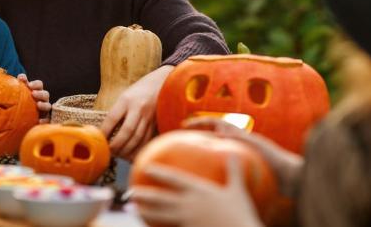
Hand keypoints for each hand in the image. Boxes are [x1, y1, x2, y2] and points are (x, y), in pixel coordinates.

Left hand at [18, 74, 50, 117]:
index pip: (39, 85)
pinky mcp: (44, 120)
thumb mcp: (18, 95)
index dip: (35, 84)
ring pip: (48, 106)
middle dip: (40, 93)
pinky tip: (39, 121)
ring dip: (44, 105)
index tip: (29, 85)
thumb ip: (20, 86)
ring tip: (38, 105)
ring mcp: (44, 110)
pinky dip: (44, 120)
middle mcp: (42, 100)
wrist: (18, 121)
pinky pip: (47, 120)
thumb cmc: (19, 105)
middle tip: (33, 93)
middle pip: (45, 94)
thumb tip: (20, 76)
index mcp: (36, 92)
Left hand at [100, 65, 172, 159]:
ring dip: (127, 150)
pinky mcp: (155, 123)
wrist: (162, 82)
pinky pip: (146, 139)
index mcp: (126, 99)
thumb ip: (116, 112)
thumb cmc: (139, 90)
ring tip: (118, 155)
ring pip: (137, 138)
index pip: (112, 118)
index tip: (99, 141)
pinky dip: (138, 149)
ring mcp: (148, 116)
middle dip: (116, 145)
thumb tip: (104, 132)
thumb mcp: (125, 96)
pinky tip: (131, 154)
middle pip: (127, 131)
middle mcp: (138, 108)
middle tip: (109, 152)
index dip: (104, 132)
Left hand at [131, 155, 263, 226]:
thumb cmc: (241, 212)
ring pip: (161, 216)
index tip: (146, 167)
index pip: (175, 179)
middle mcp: (189, 205)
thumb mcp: (237, 189)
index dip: (160, 173)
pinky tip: (148, 225)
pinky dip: (156, 225)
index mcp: (199, 191)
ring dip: (144, 213)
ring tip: (131, 210)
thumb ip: (233, 170)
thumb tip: (233, 151)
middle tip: (130, 192)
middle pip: (162, 199)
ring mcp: (187, 220)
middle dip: (144, 195)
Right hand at [183, 117, 303, 196]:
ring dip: (206, 150)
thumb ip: (239, 138)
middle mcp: (240, 143)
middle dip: (200, 134)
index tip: (184, 126)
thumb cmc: (276, 159)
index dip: (200, 122)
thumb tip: (218, 132)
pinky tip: (207, 180)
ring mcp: (242, 155)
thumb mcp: (255, 145)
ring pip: (219, 150)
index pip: (215, 123)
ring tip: (191, 160)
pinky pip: (225, 166)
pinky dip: (215, 168)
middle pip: (214, 134)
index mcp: (240, 134)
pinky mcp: (246, 168)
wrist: (291, 176)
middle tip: (184, 140)